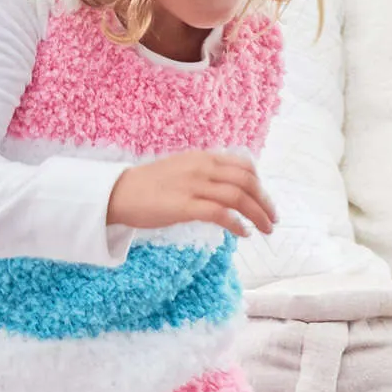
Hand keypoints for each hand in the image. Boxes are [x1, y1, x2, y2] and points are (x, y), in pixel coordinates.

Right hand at [109, 153, 276, 238]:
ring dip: (257, 214)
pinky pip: (220, 214)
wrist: (118, 193)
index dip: (260, 184)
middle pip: (247, 181)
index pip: (244, 165)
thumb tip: (228, 189)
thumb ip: (205, 175)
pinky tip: (243, 233)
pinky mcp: (184, 206)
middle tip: (273, 219)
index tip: (264, 199)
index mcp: (203, 158)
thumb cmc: (149, 185)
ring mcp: (193, 186)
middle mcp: (201, 168)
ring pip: (238, 197)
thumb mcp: (182, 170)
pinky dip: (237, 224)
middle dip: (265, 201)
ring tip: (264, 229)